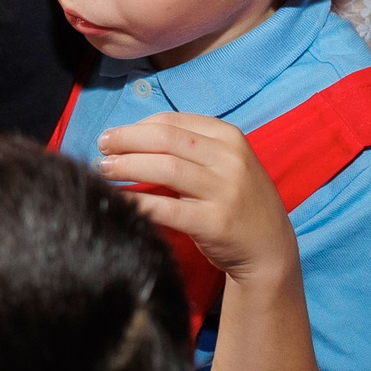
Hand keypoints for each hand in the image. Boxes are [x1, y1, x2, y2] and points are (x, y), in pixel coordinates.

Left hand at [95, 113, 297, 284]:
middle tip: (101, 149)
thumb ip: (188, 148)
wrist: (268, 248)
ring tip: (103, 170)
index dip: (135, 126)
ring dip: (127, 166)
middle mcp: (229, 159)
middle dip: (125, 141)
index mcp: (229, 137)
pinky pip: (167, 208)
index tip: (113, 136)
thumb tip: (131, 136)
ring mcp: (224, 190)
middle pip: (164, 139)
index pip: (172, 121)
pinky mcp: (214, 222)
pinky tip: (119, 201)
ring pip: (164, 168)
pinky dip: (138, 202)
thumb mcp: (223, 164)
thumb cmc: (235, 202)